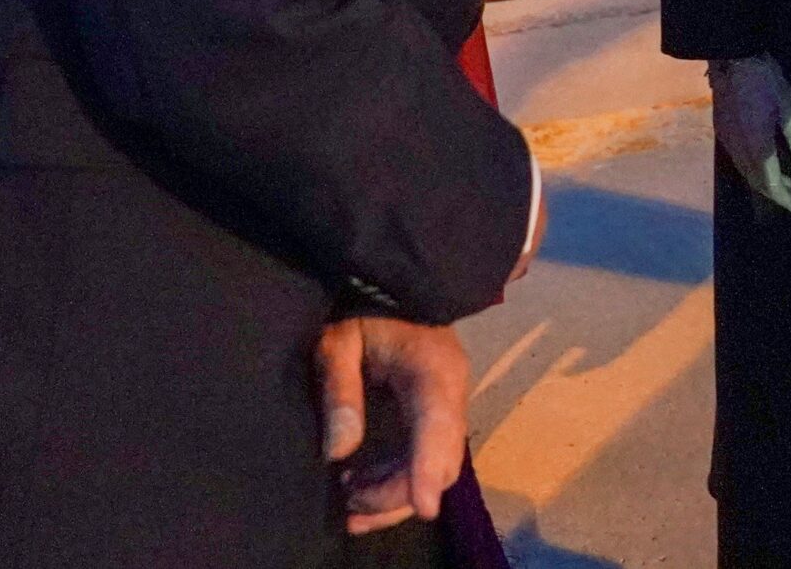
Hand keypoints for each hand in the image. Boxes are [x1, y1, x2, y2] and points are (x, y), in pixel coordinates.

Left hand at [317, 317, 468, 532]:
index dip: (429, 471)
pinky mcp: (437, 412)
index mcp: (433, 371)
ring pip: (437, 467)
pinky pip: (426, 456)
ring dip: (396, 493)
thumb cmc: (362, 307)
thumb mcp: (339, 341)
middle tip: (349, 504)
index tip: (424, 509)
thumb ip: (340, 392)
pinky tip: (362, 480)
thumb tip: (339, 452)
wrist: (391, 282)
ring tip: (349, 497)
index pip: (437, 428)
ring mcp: (448, 405)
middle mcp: (451, 394)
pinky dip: (397, 478)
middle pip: (442, 463)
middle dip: (399, 496)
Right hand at [709, 53, 790, 210]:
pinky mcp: (720, 127)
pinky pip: (736, 158)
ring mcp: (726, 138)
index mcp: (756, 146)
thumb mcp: (788, 107)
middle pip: (754, 179)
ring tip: (779, 180)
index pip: (769, 181)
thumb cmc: (764, 80)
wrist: (730, 57)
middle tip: (789, 195)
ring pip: (743, 170)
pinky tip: (759, 159)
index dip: (782, 196)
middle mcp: (738, 148)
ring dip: (760, 179)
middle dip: (772, 191)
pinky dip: (750, 167)